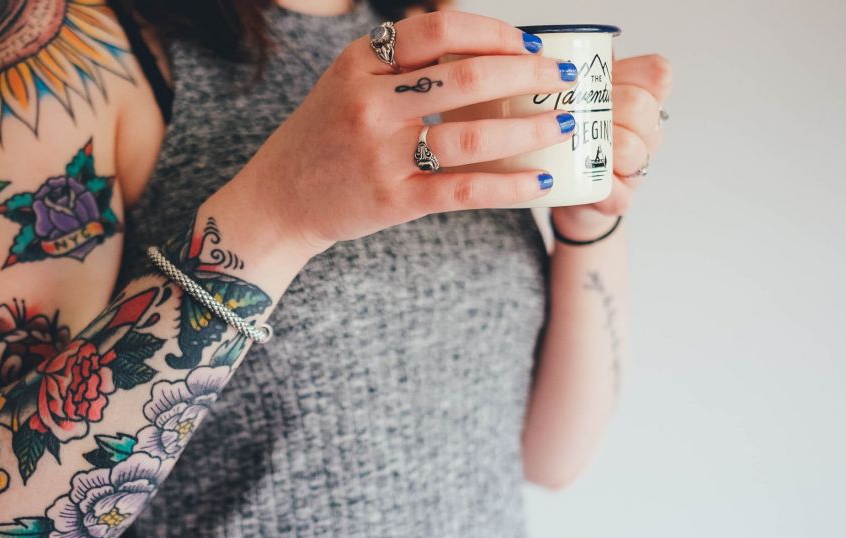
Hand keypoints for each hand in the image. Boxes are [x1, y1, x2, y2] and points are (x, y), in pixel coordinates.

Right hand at [218, 12, 580, 259]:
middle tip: (564, 79)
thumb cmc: (324, 138)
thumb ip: (401, 66)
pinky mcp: (393, 200)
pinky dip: (509, 185)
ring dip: (532, 128)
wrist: (279, 200)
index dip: (494, 32)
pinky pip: (465, 189)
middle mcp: (369, 104)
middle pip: (467, 77)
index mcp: (359, 64)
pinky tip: (539, 181)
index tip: (531, 44)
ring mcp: (381, 154)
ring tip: (566, 123)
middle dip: (528, 75)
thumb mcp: (347, 83)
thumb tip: (483, 51)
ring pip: (474, 134)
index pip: (438, 30)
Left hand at [550, 54, 673, 238]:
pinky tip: (587, 182)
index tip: (601, 84)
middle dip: (607, 110)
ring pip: (633, 150)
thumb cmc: (570, 132)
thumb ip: (577, 70)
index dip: (631, 76)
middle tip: (576, 116)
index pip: (657, 74)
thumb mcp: (575, 95)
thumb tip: (562, 49)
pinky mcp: (621, 199)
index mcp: (640, 98)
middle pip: (641, 107)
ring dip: (603, 148)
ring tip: (575, 147)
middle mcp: (647, 132)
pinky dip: (602, 188)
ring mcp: (637, 166)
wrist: (562, 187)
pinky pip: (620, 193)